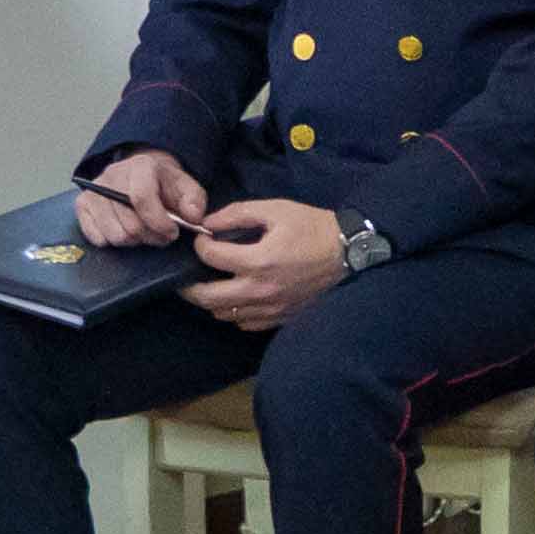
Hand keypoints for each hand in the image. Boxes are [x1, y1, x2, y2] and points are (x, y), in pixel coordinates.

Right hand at [79, 150, 215, 248]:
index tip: (172, 232)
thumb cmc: (164, 185)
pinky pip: (96, 238)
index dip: (159, 222)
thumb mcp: (187, 188)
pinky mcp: (82, 205)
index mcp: (140, 167)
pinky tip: (124, 230)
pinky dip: (113, 241)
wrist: (141, 175)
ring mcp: (94, 191)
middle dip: (151, 236)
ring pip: (114, 234)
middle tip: (161, 235)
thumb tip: (192, 216)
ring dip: (134, 241)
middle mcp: (112, 175)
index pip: (142, 198)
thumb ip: (195, 201)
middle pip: (129, 223)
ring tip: (144, 232)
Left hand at [186, 198, 346, 336]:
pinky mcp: (280, 318)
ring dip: (211, 300)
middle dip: (189, 285)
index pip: (211, 257)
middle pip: (207, 298)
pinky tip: (237, 297)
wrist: (348, 252)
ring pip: (224, 314)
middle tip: (186, 274)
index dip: (200, 245)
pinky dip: (235, 313)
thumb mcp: (275, 209)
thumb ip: (237, 214)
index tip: (203, 238)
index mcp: (258, 261)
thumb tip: (208, 222)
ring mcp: (270, 309)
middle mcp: (260, 290)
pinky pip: (245, 324)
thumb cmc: (311, 227)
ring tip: (211, 284)